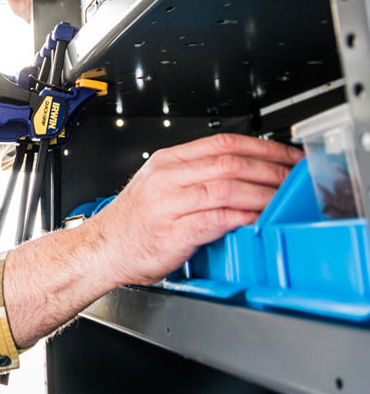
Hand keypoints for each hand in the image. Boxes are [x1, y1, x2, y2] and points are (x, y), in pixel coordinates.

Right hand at [91, 134, 302, 284]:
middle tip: (293, 179)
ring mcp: (169, 205)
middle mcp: (166, 179)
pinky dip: (243, 218)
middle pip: (230, 163)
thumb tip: (244, 174)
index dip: (263, 148)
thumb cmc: (132, 224)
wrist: (101, 250)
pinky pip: (217, 219)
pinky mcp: (174, 233)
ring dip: (262, 194)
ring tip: (282, 200)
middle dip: (270, 170)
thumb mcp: (159, 186)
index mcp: (166, 162)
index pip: (223, 142)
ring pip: (227, 188)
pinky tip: (258, 220)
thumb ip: (195, 177)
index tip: (286, 156)